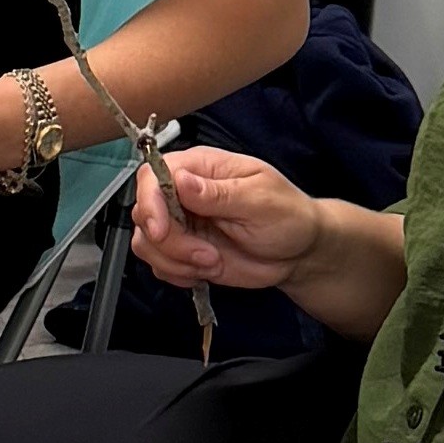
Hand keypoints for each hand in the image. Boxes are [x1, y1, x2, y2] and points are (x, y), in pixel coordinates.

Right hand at [133, 145, 326, 294]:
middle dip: (169, 242)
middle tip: (208, 256)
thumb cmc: (288, 216)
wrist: (299, 252)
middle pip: (144, 213)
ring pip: (146, 242)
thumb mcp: (259, 200)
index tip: (161, 230)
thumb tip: (180, 180)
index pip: (152, 175)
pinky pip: (158, 264)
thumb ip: (218, 193)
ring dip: (175, 261)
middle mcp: (182, 193)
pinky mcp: (181, 250)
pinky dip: (177, 274)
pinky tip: (205, 272)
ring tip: (212, 263)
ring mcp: (180, 223)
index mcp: (200, 168)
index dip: (149, 202)